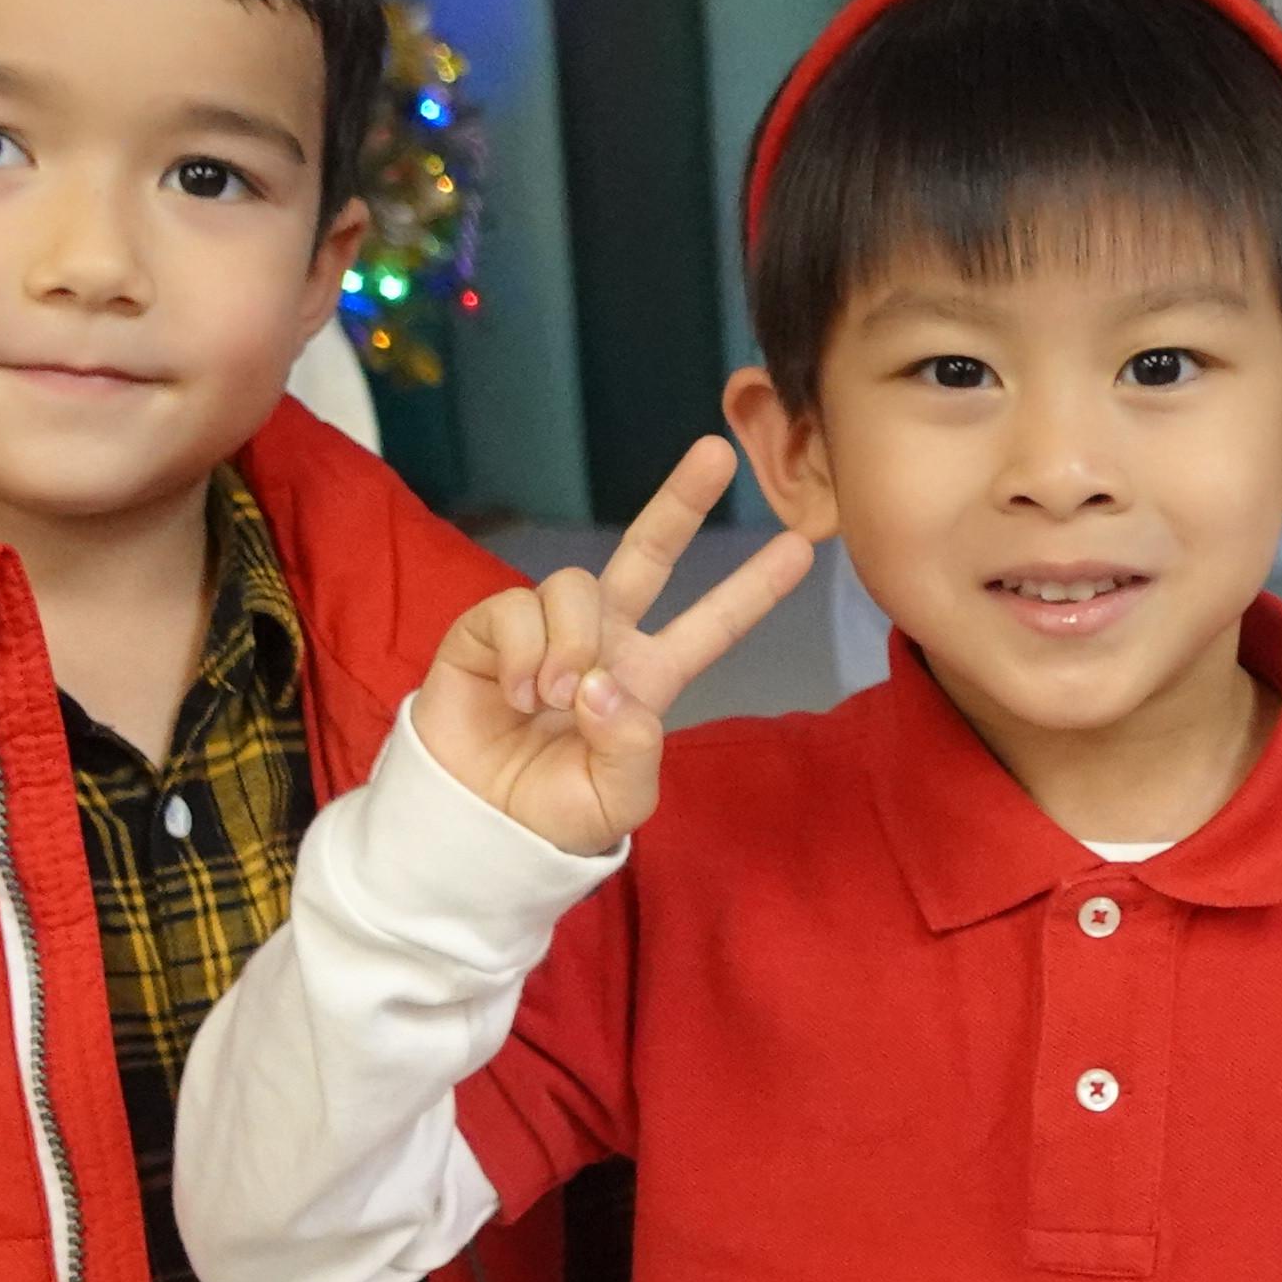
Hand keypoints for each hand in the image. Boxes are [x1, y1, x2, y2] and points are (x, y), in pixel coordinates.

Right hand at [404, 437, 813, 857]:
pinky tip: (514, 695)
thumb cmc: (553, 816)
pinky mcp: (488, 630)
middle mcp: (602, 643)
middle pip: (646, 553)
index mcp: (648, 680)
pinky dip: (520, 653)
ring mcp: (546, 631)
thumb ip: (631, 749)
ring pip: (575, 585)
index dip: (751, 589)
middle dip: (680, 502)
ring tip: (548, 701)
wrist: (479, 828)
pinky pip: (515, 607)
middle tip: (720, 454)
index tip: (802, 549)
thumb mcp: (615, 800)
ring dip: (570, 643)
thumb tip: (603, 686)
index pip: (710, 626)